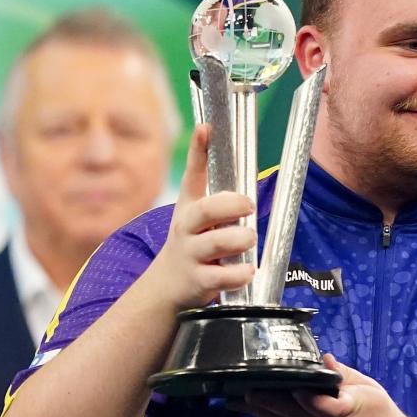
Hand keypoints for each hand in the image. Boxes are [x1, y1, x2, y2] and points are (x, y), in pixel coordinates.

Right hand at [146, 123, 255, 311]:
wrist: (166, 287)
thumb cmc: (190, 243)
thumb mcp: (193, 213)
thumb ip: (211, 189)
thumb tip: (221, 147)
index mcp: (189, 208)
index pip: (192, 175)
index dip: (198, 151)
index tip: (205, 129)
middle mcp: (186, 229)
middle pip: (204, 210)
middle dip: (229, 205)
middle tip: (248, 205)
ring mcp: (191, 255)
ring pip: (215, 243)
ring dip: (238, 239)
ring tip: (250, 239)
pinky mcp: (199, 281)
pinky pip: (220, 277)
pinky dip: (238, 273)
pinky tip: (249, 270)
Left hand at [231, 355, 414, 416]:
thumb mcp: (370, 389)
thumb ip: (343, 374)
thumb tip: (322, 358)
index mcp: (345, 411)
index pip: (319, 406)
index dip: (303, 397)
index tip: (287, 385)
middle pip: (289, 413)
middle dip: (263, 400)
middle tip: (238, 386)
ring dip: (259, 409)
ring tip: (234, 397)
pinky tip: (254, 408)